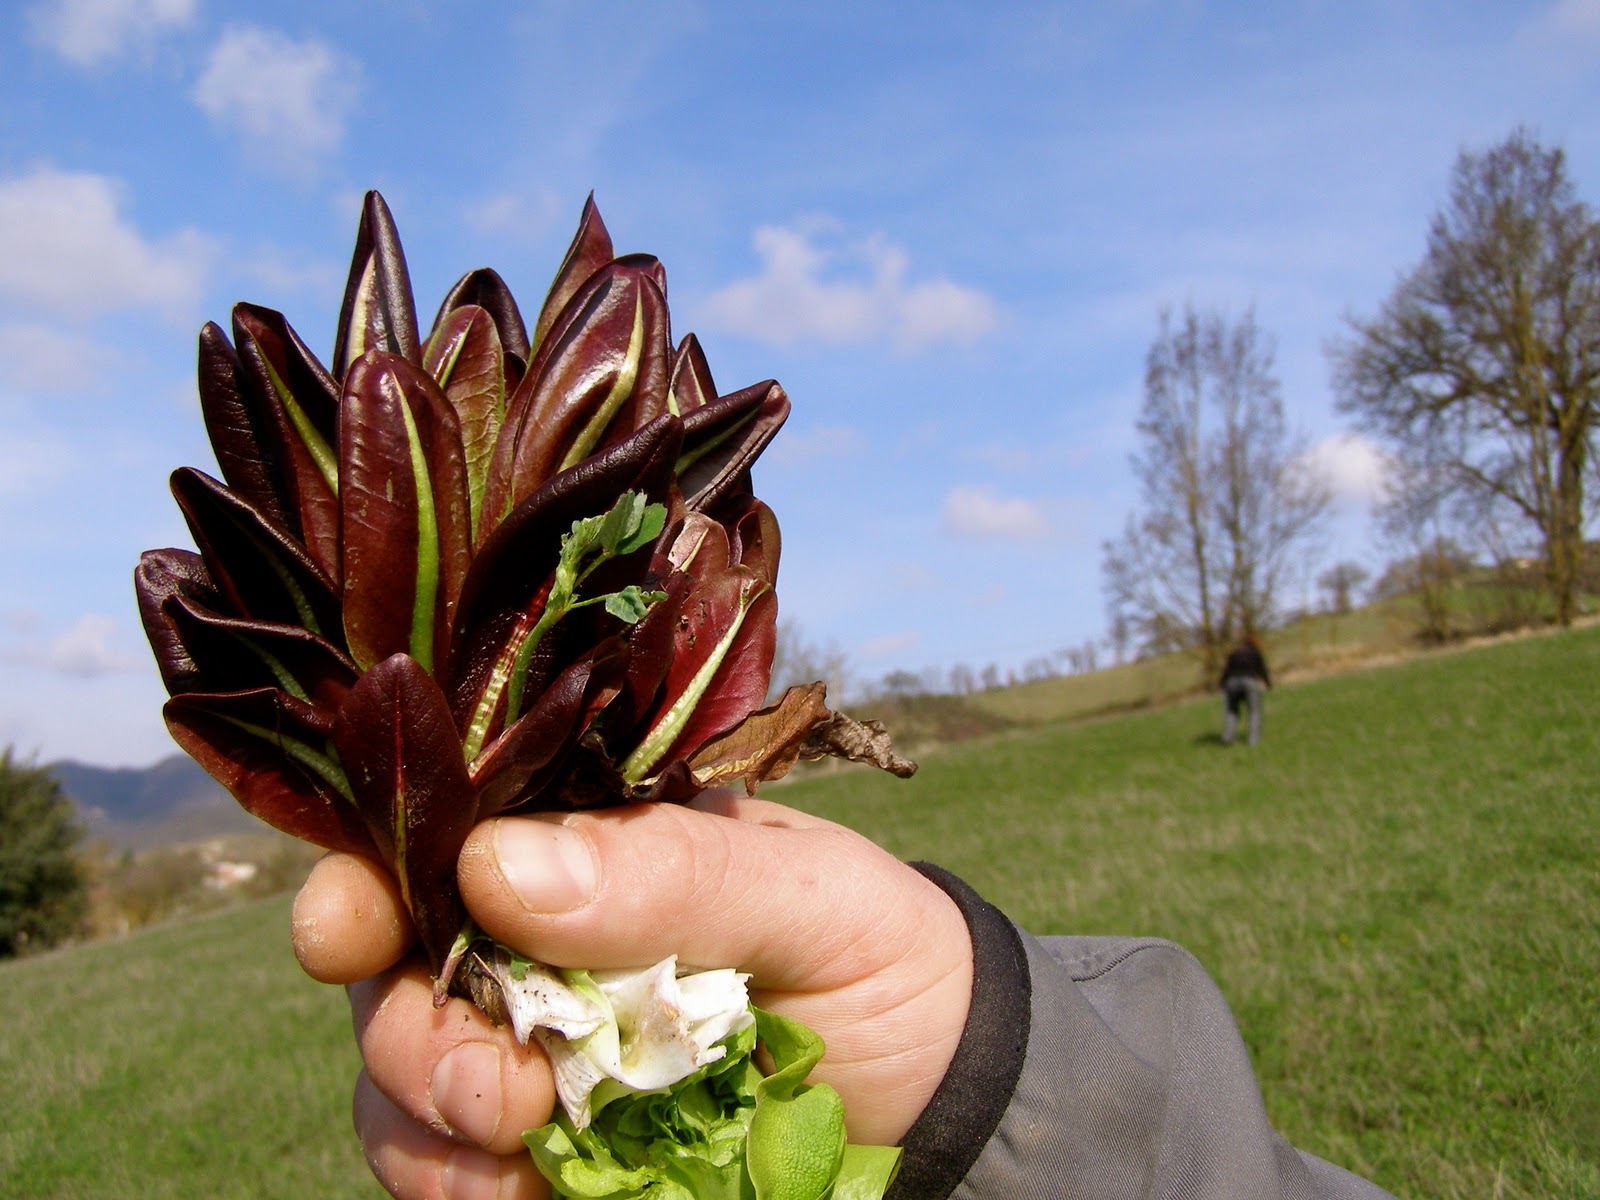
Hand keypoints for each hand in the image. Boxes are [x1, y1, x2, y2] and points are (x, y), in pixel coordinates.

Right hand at [292, 791, 974, 1199]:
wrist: (946, 1106)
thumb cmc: (884, 962)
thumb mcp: (811, 896)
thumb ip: (672, 872)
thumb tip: (495, 867)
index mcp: (590, 846)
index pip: (442, 835)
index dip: (370, 874)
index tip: (343, 928)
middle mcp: (535, 945)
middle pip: (393, 969)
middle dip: (402, 1026)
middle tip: (490, 1083)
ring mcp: (533, 1055)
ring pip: (398, 1081)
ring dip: (422, 1120)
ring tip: (513, 1143)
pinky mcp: (548, 1156)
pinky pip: (449, 1173)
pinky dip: (457, 1190)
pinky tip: (517, 1196)